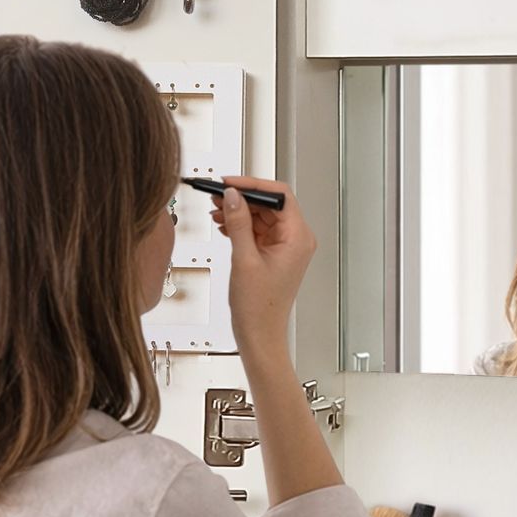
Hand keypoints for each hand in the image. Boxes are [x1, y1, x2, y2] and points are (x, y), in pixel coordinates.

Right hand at [209, 177, 315, 357]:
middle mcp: (296, 240)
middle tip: (219, 196)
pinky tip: (225, 224)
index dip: (253, 184)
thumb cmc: (259, 308)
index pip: (279, 195)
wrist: (259, 334)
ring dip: (239, 211)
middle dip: (243, 198)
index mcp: (298, 238)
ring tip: (218, 211)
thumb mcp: (244, 259)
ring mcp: (285, 247)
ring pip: (262, 215)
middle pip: (270, 203)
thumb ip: (239, 223)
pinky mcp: (274, 253)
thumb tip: (233, 196)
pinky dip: (241, 225)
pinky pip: (258, 230)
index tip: (231, 183)